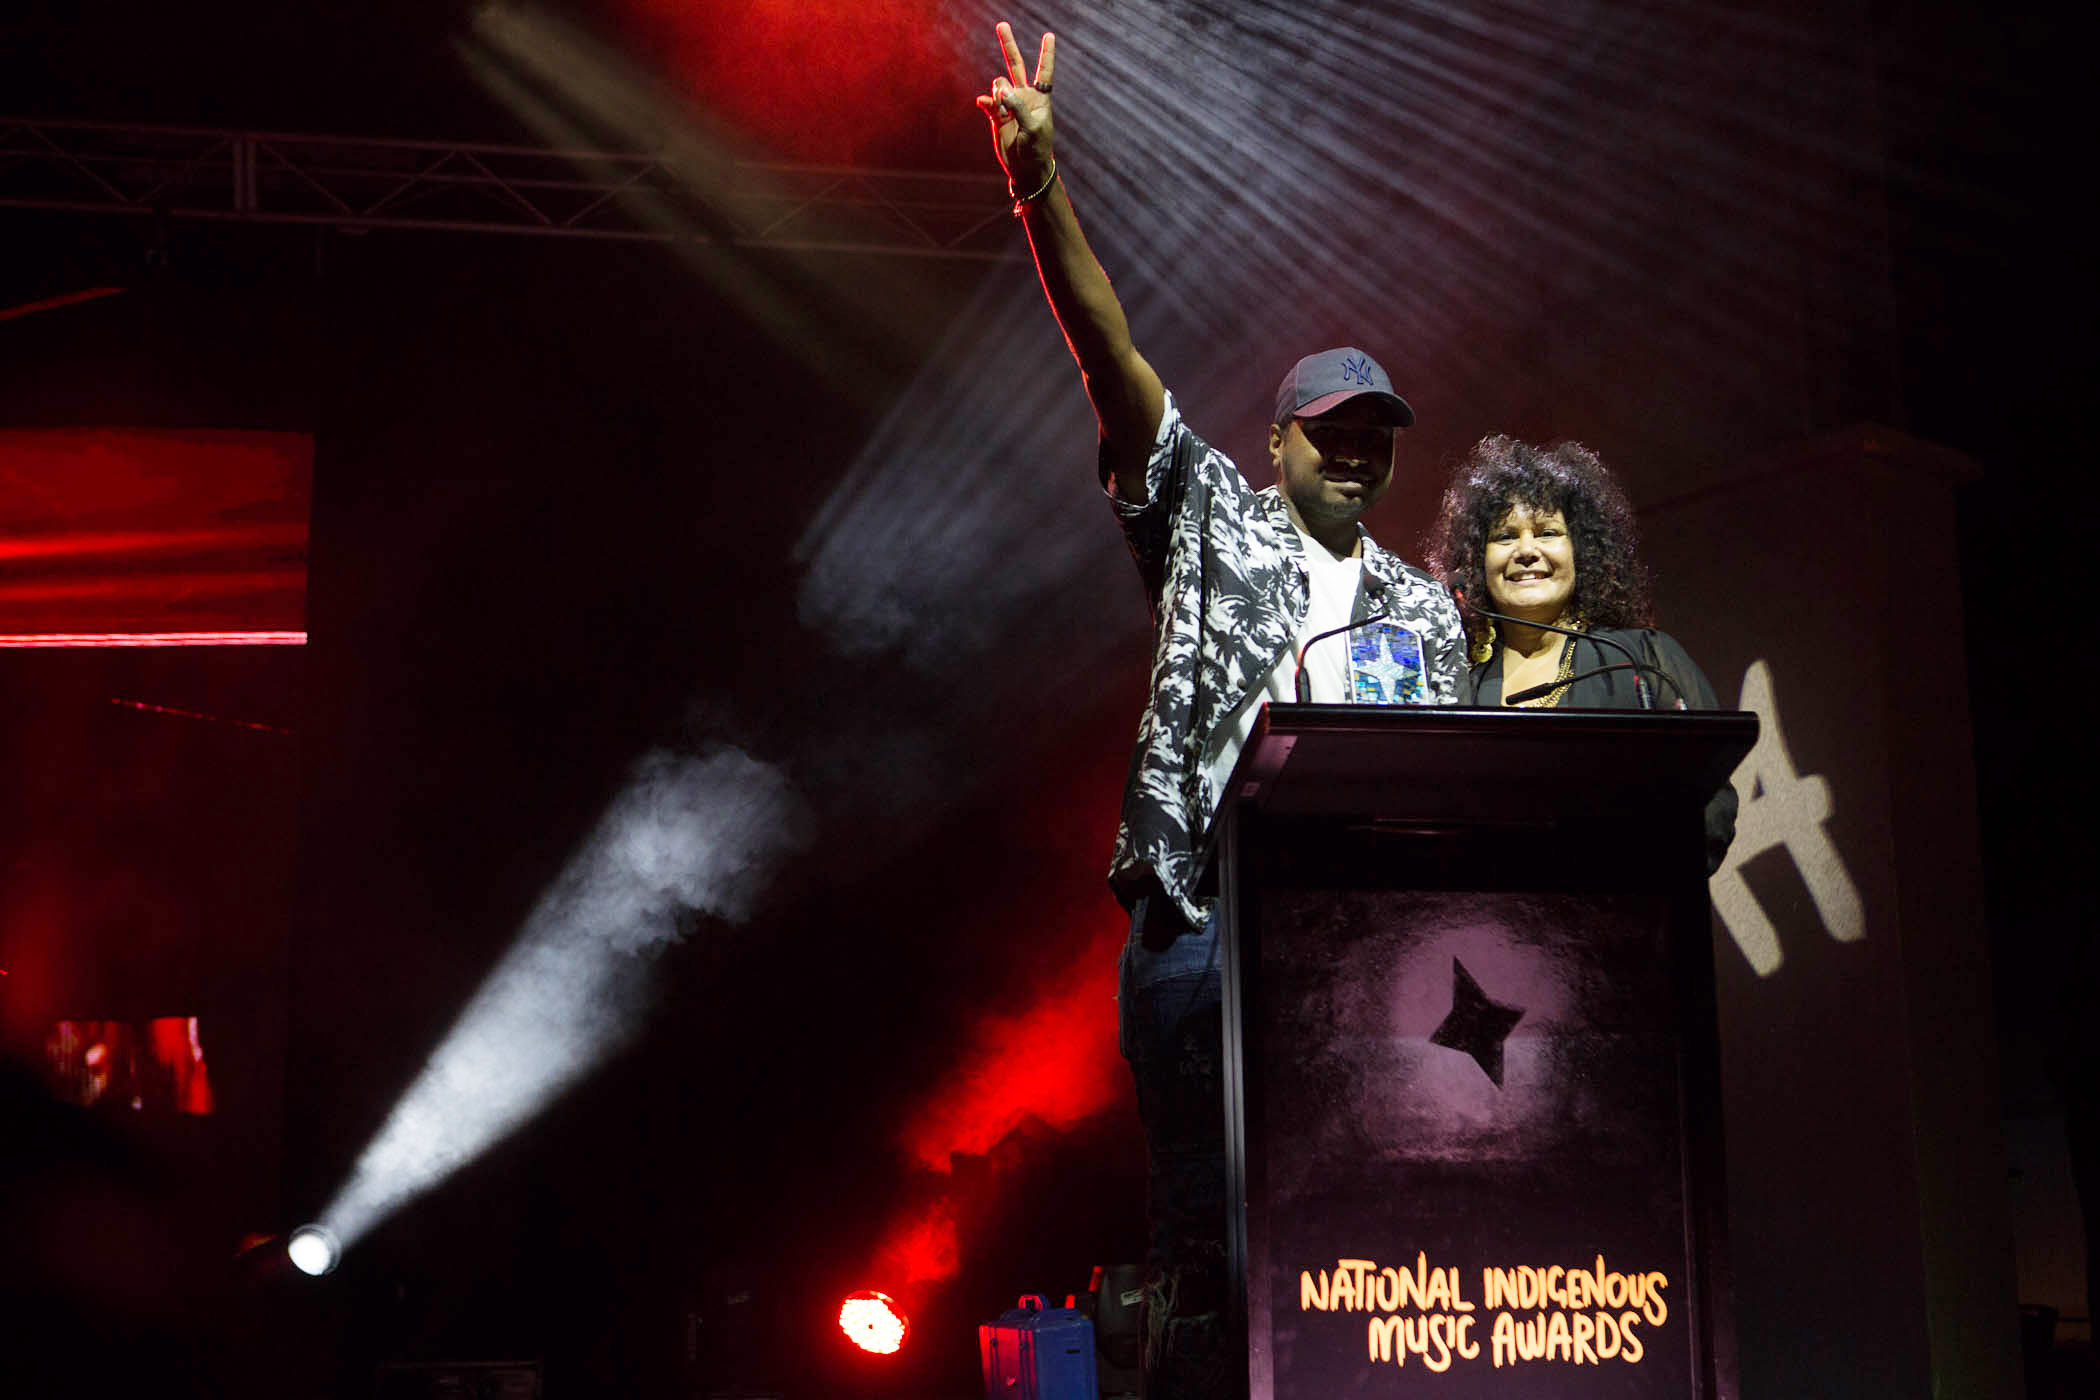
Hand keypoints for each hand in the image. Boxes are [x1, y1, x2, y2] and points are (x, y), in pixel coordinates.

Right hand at [975, 22, 1054, 188]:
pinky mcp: (995, 115)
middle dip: (1008, 45)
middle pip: (1016, 65)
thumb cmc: (1037, 148)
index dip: (1046, 54)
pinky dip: (987, 103)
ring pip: (998, 85)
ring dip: (999, 95)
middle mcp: (1024, 97)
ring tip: (1004, 113)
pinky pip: (987, 102)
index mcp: (1040, 98)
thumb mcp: (1033, 127)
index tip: (1049, 35)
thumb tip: (1001, 88)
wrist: (1025, 168)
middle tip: (1002, 25)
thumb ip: (1018, 105)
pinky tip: (986, 106)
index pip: (1044, 72)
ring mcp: (1008, 105)